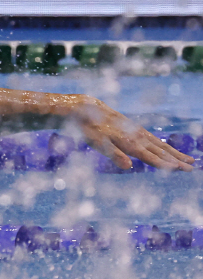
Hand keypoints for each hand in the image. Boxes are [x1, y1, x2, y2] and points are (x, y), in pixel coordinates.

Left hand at [72, 96, 193, 170]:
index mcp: (130, 142)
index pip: (151, 157)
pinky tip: (167, 151)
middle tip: (191, 168)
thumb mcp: (97, 143)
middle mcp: (137, 137)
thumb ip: (113, 154)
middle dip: (176, 160)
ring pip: (159, 145)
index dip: (164, 164)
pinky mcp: (134, 129)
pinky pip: (154, 140)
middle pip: (160, 151)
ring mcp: (137, 132)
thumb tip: (128, 166)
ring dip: (174, 153)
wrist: (87, 109)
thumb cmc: (90, 128)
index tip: (179, 169)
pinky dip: (164, 146)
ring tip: (189, 159)